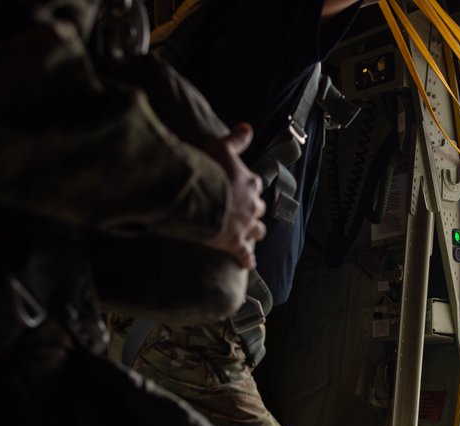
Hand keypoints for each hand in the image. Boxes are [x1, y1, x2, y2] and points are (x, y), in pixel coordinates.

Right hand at [203, 125, 265, 267]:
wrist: (199, 196)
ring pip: (258, 231)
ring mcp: (246, 226)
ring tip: (249, 233)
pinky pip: (245, 255)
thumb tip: (248, 128)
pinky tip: (248, 264)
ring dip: (254, 231)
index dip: (248, 187)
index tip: (240, 188)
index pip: (254, 185)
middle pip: (259, 209)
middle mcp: (253, 205)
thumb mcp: (221, 147)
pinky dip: (247, 259)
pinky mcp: (235, 243)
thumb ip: (236, 139)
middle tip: (243, 211)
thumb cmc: (209, 169)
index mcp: (250, 183)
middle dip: (253, 210)